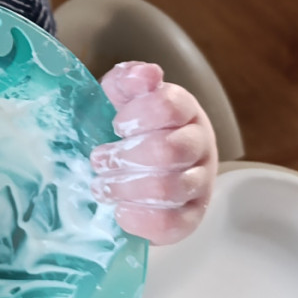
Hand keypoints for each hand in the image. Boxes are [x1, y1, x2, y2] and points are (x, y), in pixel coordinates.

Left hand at [90, 61, 216, 244]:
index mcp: (183, 109)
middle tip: (98, 160)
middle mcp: (198, 145)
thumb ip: (128, 81)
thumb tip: (146, 74)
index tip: (116, 125)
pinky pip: (174, 224)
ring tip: (102, 187)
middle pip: (170, 151)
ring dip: (127, 188)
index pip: (170, 105)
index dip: (137, 117)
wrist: (139, 169)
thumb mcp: (122, 98)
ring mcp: (199, 183)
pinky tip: (120, 211)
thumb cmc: (130, 130)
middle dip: (125, 157)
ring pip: (171, 188)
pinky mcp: (191, 217)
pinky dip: (141, 219)